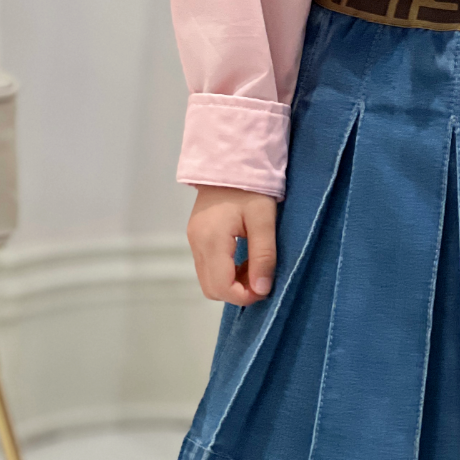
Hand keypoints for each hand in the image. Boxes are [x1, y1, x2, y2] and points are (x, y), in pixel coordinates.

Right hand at [187, 187, 278, 306]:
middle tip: (261, 279)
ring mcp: (194, 241)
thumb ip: (263, 256)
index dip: (245, 296)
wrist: (230, 162)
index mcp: (211, 240)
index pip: (222, 288)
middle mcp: (197, 243)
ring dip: (232, 283)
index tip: (265, 288)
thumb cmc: (250, 188)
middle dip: (238, 292)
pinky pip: (208, 267)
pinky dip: (226, 272)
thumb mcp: (264, 221)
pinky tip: (243, 259)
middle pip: (212, 289)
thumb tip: (262, 289)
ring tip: (254, 266)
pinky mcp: (196, 238)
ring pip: (208, 280)